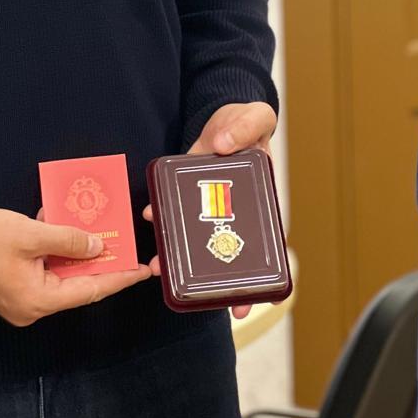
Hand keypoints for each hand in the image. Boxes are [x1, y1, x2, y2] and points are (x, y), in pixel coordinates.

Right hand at [0, 207, 151, 326]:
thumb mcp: (32, 234)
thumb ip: (68, 240)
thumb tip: (96, 248)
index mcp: (37, 301)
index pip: (90, 291)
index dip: (119, 278)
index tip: (143, 271)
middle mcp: (32, 307)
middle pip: (78, 286)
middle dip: (103, 266)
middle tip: (130, 250)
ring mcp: (22, 299)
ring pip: (63, 277)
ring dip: (81, 256)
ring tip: (109, 239)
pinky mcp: (15, 286)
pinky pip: (48, 271)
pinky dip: (61, 253)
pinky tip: (73, 232)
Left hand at [144, 100, 277, 318]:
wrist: (221, 113)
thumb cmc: (246, 121)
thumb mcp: (256, 118)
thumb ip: (246, 127)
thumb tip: (224, 146)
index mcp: (260, 201)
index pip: (266, 246)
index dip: (262, 279)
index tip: (252, 305)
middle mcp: (234, 211)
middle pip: (228, 253)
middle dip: (218, 283)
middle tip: (203, 303)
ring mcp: (209, 206)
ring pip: (196, 240)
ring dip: (180, 257)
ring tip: (160, 268)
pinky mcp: (186, 194)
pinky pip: (175, 213)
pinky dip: (164, 220)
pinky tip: (151, 220)